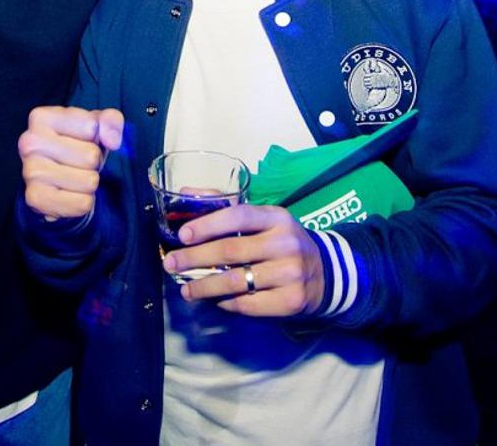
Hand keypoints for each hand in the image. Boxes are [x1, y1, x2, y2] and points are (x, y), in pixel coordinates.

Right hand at [19, 106, 123, 219]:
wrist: (55, 178)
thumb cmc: (76, 144)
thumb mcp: (96, 123)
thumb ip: (110, 120)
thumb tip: (112, 141)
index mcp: (42, 117)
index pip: (91, 127)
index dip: (96, 136)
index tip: (84, 140)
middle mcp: (30, 142)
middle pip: (90, 156)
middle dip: (94, 162)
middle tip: (80, 162)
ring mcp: (30, 171)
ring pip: (89, 181)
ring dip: (90, 182)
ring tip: (76, 176)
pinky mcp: (36, 198)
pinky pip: (82, 203)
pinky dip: (84, 202)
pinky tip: (71, 193)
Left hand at [162, 204, 324, 316]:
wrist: (325, 273)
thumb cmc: (281, 241)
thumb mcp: (263, 218)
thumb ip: (225, 205)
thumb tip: (185, 193)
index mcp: (276, 217)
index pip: (238, 215)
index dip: (207, 224)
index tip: (182, 235)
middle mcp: (285, 243)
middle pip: (231, 251)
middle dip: (195, 258)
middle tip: (171, 264)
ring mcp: (291, 274)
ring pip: (237, 281)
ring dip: (204, 286)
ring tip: (185, 289)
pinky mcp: (291, 301)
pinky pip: (248, 304)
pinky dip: (225, 303)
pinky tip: (213, 300)